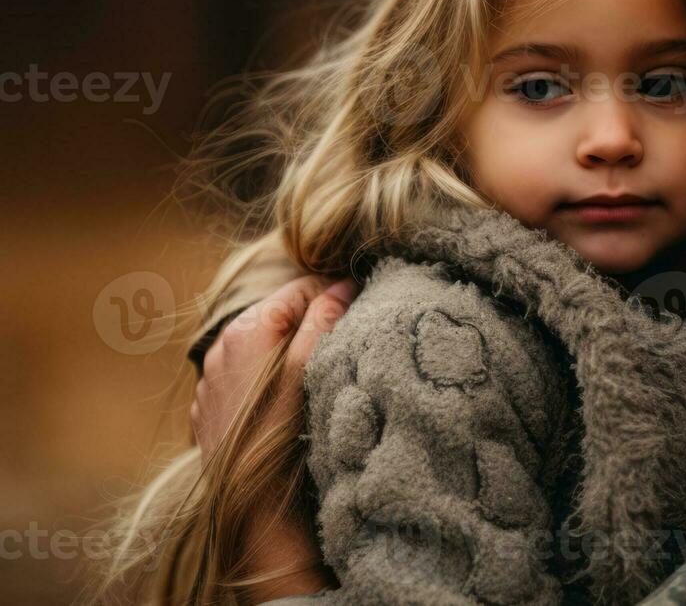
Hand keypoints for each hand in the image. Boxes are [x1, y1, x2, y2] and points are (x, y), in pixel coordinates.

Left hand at [192, 275, 359, 601]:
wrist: (251, 513)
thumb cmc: (286, 438)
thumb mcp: (311, 370)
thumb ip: (324, 320)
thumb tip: (342, 284)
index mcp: (246, 330)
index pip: (301, 288)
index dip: (336, 295)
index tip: (363, 310)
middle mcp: (220, 348)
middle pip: (280, 317)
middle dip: (313, 323)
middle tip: (347, 343)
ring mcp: (211, 381)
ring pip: (262, 348)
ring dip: (290, 352)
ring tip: (319, 376)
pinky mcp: (209, 410)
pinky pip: (246, 378)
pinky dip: (268, 380)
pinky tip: (288, 404)